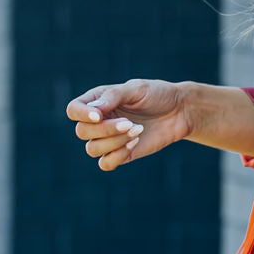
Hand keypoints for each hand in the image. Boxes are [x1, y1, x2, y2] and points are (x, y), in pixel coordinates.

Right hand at [66, 78, 189, 170]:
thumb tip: (93, 110)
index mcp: (97, 101)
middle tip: (130, 123)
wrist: (179, 111)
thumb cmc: (157, 95)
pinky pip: (105, 164)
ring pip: (92, 149)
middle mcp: (98, 121)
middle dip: (105, 130)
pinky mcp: (121, 154)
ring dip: (114, 142)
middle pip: (81, 132)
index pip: (74, 110)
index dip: (81, 115)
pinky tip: (135, 143)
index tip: (99, 115)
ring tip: (137, 130)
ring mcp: (108, 139)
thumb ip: (113, 97)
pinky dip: (117, 156)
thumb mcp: (137, 89)